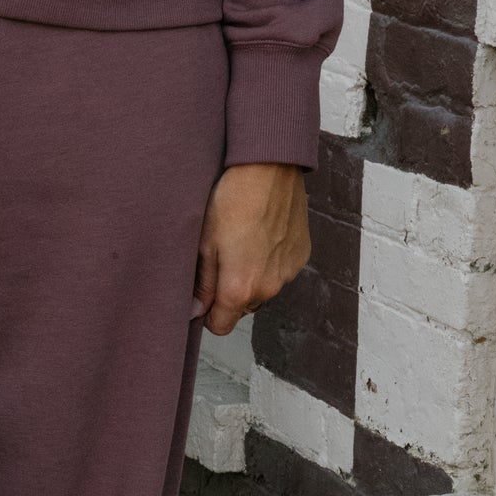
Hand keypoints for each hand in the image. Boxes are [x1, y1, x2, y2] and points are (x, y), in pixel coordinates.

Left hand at [193, 163, 310, 336]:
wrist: (269, 169)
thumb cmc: (232, 201)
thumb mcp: (205, 243)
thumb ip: (201, 284)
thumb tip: (194, 312)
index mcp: (239, 289)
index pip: (220, 326)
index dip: (208, 313)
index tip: (204, 294)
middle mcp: (268, 288)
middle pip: (241, 308)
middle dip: (230, 293)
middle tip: (222, 259)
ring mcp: (287, 273)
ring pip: (262, 289)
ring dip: (252, 277)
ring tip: (244, 242)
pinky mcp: (301, 256)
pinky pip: (280, 271)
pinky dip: (271, 261)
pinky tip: (263, 234)